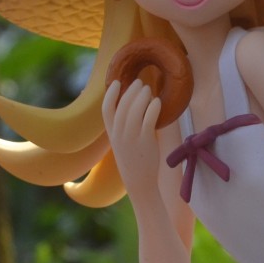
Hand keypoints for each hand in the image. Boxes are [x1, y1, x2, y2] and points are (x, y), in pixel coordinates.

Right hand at [103, 77, 163, 198]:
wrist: (138, 180)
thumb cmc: (133, 159)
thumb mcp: (121, 142)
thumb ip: (123, 126)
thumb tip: (132, 106)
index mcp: (111, 133)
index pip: (106, 109)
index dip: (110, 93)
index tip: (117, 82)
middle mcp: (119, 134)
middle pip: (123, 105)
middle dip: (131, 90)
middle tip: (140, 82)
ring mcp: (132, 137)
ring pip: (135, 109)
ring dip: (142, 96)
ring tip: (149, 89)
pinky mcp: (145, 141)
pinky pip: (149, 119)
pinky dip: (153, 107)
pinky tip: (157, 102)